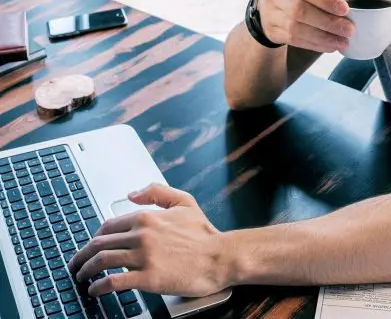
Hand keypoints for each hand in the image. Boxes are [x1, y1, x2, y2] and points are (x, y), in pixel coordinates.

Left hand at [67, 183, 228, 296]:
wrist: (219, 257)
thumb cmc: (204, 234)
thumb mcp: (184, 202)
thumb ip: (157, 192)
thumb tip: (132, 194)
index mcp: (147, 217)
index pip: (108, 226)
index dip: (94, 237)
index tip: (91, 246)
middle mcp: (142, 235)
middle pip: (99, 244)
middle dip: (82, 255)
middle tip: (77, 263)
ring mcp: (143, 257)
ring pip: (101, 261)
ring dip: (85, 270)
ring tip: (81, 277)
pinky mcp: (147, 278)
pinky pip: (113, 282)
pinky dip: (98, 287)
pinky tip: (95, 291)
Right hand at [259, 0, 353, 52]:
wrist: (270, 2)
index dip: (325, 0)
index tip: (345, 9)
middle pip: (300, 11)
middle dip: (328, 22)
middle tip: (349, 30)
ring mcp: (270, 14)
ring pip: (297, 29)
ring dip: (324, 38)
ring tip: (343, 42)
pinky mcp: (272, 31)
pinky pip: (295, 41)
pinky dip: (315, 45)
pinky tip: (331, 46)